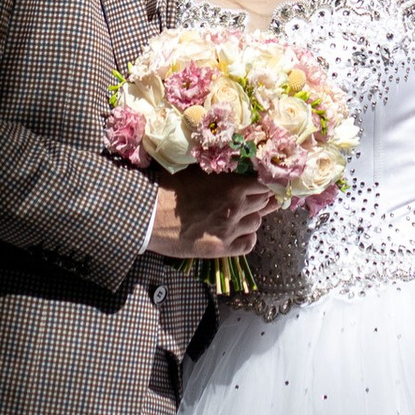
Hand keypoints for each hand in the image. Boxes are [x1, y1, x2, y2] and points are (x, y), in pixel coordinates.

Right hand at [148, 164, 273, 258]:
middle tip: (250, 199)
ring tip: (238, 215)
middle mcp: (237, 207)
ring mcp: (231, 229)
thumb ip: (221, 172)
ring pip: (257, 223)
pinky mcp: (222, 248)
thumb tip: (236, 166)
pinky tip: (238, 233)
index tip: (259, 184)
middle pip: (264, 202)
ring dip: (251, 218)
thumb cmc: (169, 188)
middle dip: (259, 199)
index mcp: (233, 185)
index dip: (263, 184)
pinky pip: (249, 244)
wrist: (149, 216)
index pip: (264, 184)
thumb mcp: (197, 171)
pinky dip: (247, 238)